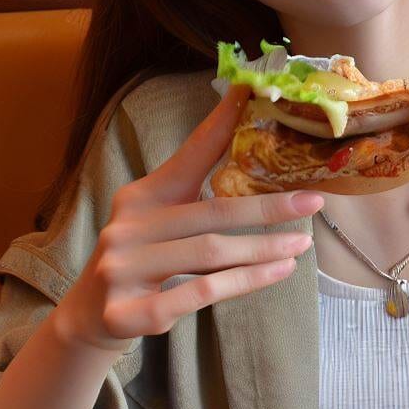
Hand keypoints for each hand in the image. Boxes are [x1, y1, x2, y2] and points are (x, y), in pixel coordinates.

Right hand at [54, 84, 324, 352]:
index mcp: (142, 197)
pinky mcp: (127, 313)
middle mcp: (127, 226)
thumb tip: (258, 156)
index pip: (190, 153)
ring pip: (210, 255)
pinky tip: (278, 273)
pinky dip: (245, 283)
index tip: (252, 90)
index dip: (221, 123)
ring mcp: (121, 270)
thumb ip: (200, 193)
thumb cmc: (145, 259)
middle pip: (213, 212)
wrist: (93, 317)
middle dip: (270, 207)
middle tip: (315, 202)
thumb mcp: (164, 219)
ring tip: (301, 246)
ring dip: (263, 249)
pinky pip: (198, 295)